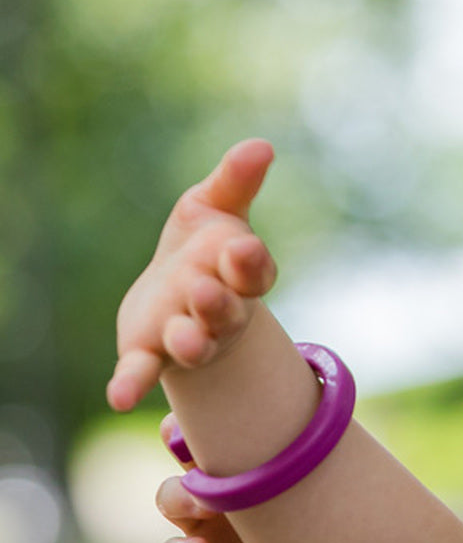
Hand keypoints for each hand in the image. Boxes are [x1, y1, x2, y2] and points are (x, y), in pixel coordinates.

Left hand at [108, 139, 278, 412]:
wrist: (178, 296)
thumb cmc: (205, 249)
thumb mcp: (214, 208)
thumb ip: (235, 181)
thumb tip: (262, 145)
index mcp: (241, 277)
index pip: (254, 273)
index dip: (250, 264)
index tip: (242, 248)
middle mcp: (221, 312)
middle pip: (226, 312)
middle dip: (217, 303)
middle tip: (204, 288)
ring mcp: (187, 335)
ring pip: (195, 343)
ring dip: (189, 340)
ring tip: (181, 335)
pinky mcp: (151, 352)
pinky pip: (145, 372)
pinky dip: (134, 384)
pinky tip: (121, 397)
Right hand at [156, 415, 317, 542]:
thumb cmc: (333, 532)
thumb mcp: (328, 490)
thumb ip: (317, 456)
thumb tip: (333, 407)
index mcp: (246, 463)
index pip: (213, 428)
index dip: (202, 414)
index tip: (212, 405)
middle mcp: (218, 489)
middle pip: (183, 457)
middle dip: (184, 448)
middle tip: (200, 451)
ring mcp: (205, 527)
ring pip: (171, 499)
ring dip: (181, 498)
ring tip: (206, 506)